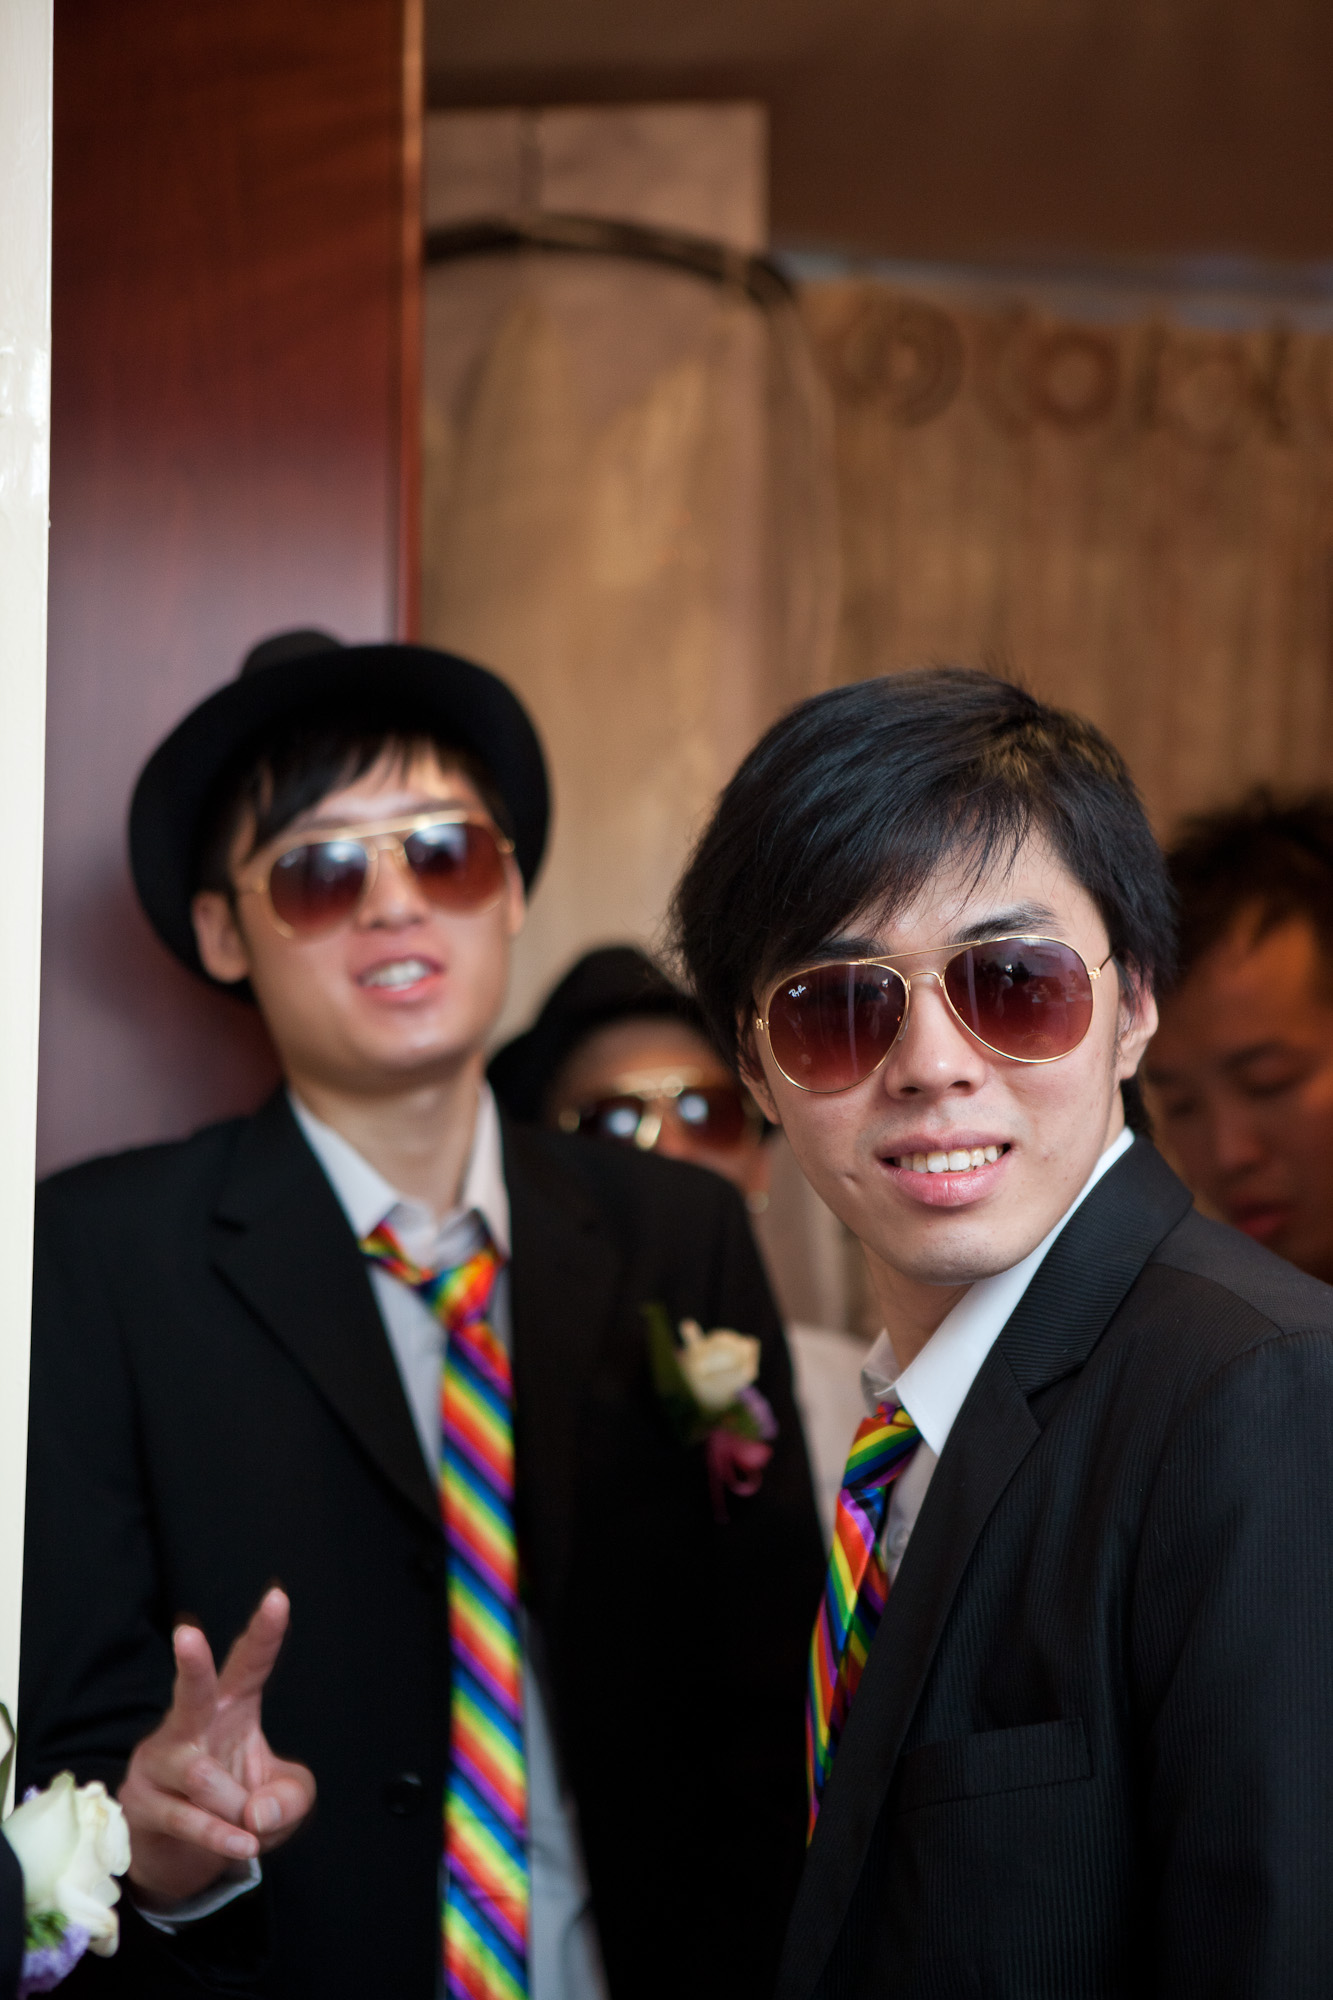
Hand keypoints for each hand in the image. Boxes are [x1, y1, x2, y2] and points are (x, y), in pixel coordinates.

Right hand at [118, 1587, 315, 1908]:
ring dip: (234, 1807)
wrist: (183, 1852)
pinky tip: (242, 1843)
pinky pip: (186, 1818)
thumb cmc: (240, 1803)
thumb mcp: (285, 1799)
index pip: (249, 1665)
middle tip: (187, 1634)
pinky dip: (220, 1835)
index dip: (265, 1633)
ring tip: (247, 1823)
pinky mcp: (142, 1803)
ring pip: (201, 1776)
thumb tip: (259, 1812)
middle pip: (193, 1691)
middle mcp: (191, 1724)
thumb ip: (291, 1798)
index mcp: (231, 1706)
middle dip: (192, 1664)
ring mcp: (160, 1762)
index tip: (278, 1597)